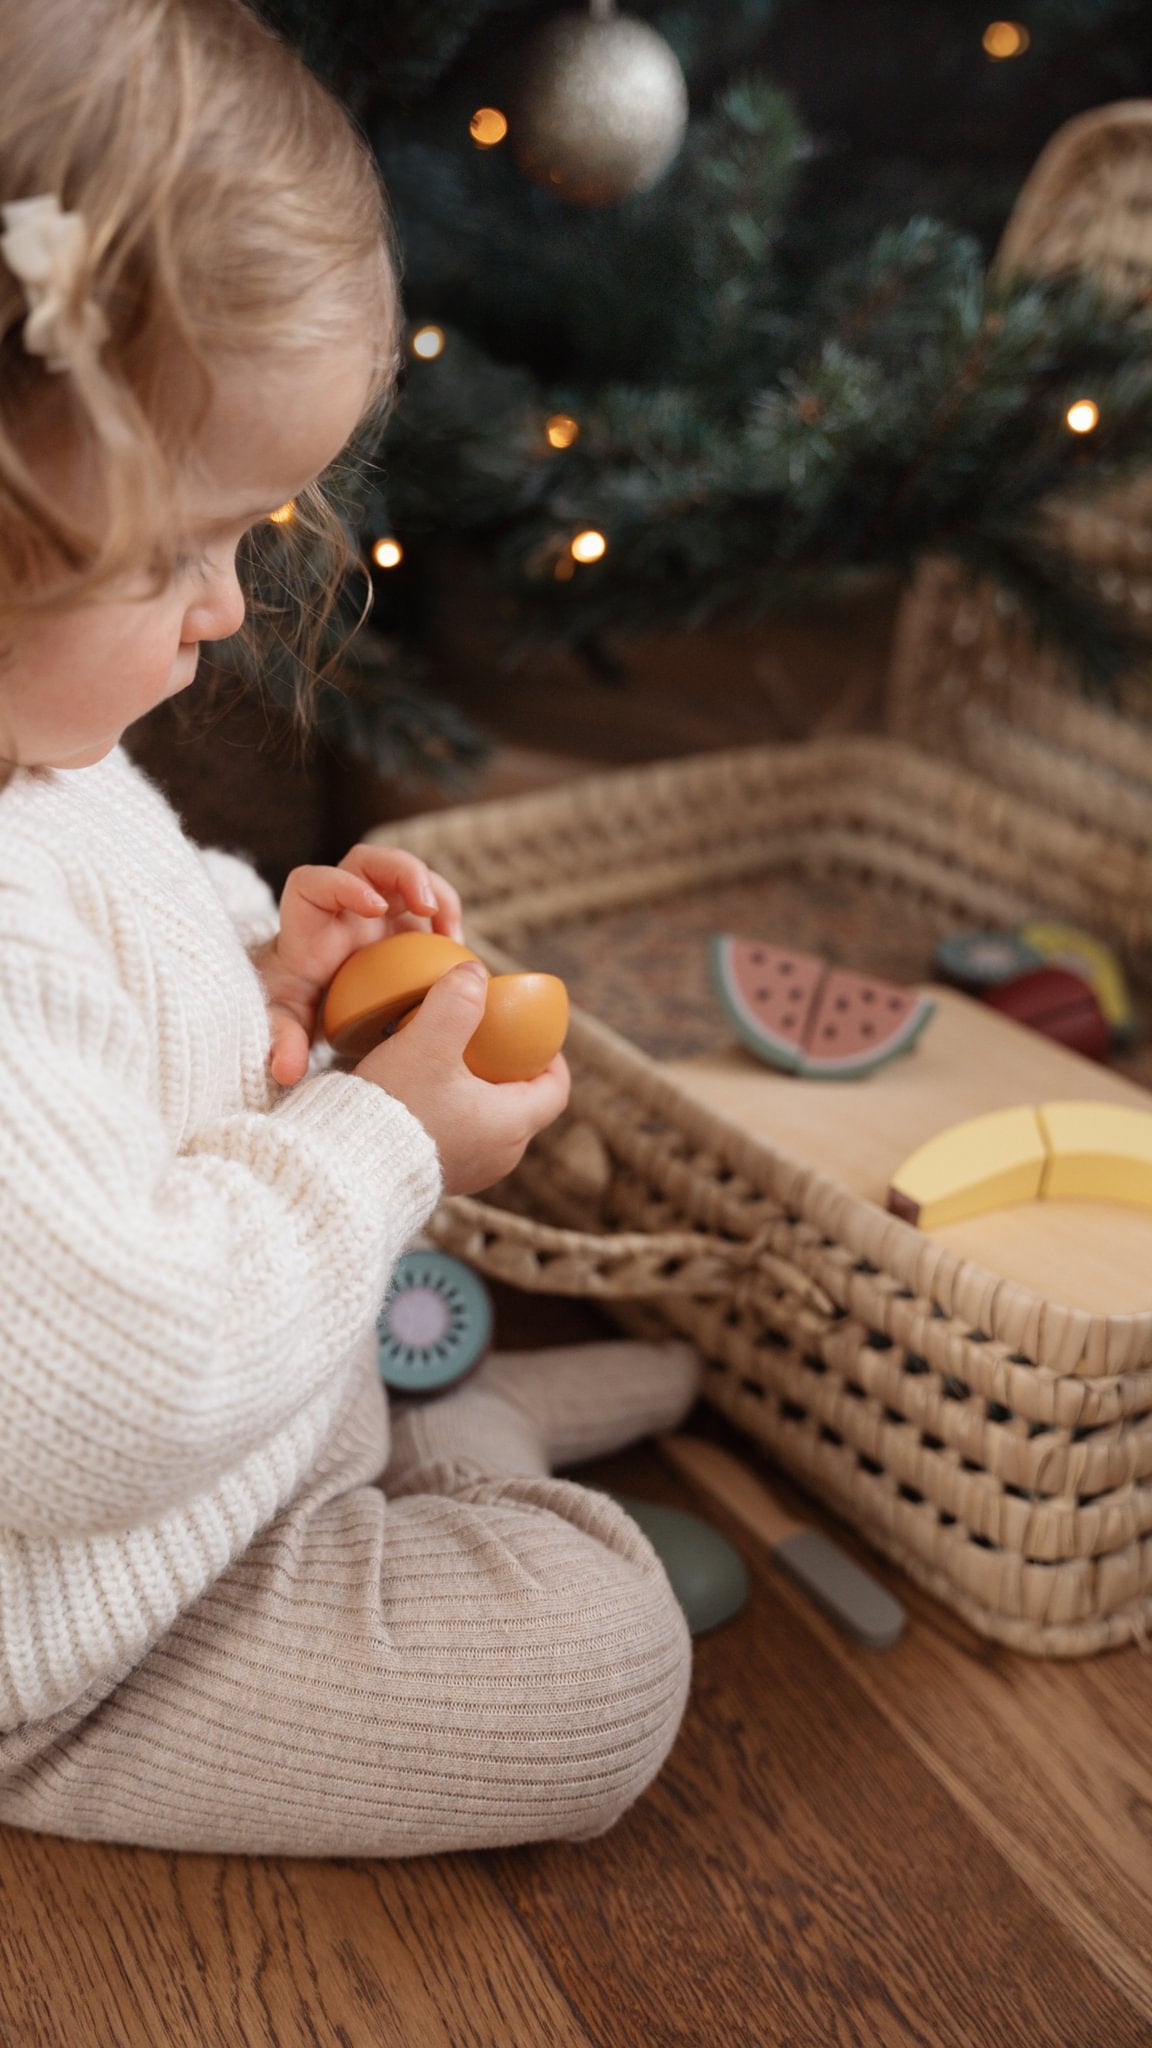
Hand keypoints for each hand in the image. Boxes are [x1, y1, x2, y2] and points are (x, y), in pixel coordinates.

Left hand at [256, 845, 462, 1086]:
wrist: (309, 993)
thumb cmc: (291, 999)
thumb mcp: (283, 1020)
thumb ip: (282, 1040)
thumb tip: (286, 1070)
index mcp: (307, 920)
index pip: (316, 882)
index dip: (344, 885)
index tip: (374, 908)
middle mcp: (342, 902)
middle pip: (368, 860)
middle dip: (401, 872)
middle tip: (426, 904)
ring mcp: (376, 905)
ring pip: (404, 872)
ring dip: (433, 889)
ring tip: (450, 931)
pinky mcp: (402, 917)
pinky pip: (428, 898)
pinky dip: (446, 913)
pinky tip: (455, 947)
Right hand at [355, 963, 570, 1194]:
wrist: (349, 1167)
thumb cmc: (395, 1108)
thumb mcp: (426, 1045)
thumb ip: (455, 1003)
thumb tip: (476, 973)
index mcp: (511, 1125)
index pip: (555, 1090)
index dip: (551, 1059)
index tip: (534, 1036)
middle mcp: (501, 1156)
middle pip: (524, 1106)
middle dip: (511, 1072)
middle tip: (488, 1042)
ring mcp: (472, 1172)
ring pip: (492, 1123)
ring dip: (480, 1093)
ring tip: (452, 1063)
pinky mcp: (441, 1177)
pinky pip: (462, 1139)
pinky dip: (456, 1113)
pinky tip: (423, 1093)